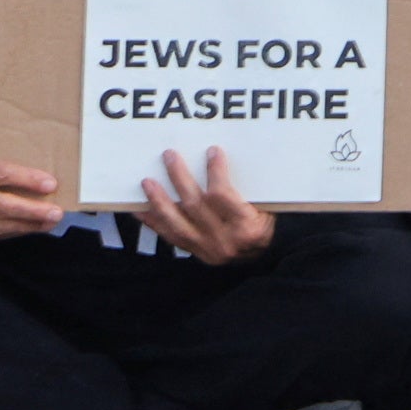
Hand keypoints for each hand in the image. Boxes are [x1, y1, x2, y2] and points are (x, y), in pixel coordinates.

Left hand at [137, 145, 275, 266]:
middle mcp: (224, 240)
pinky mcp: (196, 253)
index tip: (212, 151)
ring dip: (159, 200)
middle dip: (179, 178)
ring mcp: (208, 249)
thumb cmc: (270, 225)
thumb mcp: (269, 207)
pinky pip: (170, 236)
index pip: (222, 196)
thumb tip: (221, 158)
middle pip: (195, 205)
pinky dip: (153, 221)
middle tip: (170, 156)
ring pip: (177, 223)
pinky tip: (140, 208)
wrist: (267, 258)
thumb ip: (247, 190)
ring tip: (147, 182)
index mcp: (247, 226)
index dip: (215, 172)